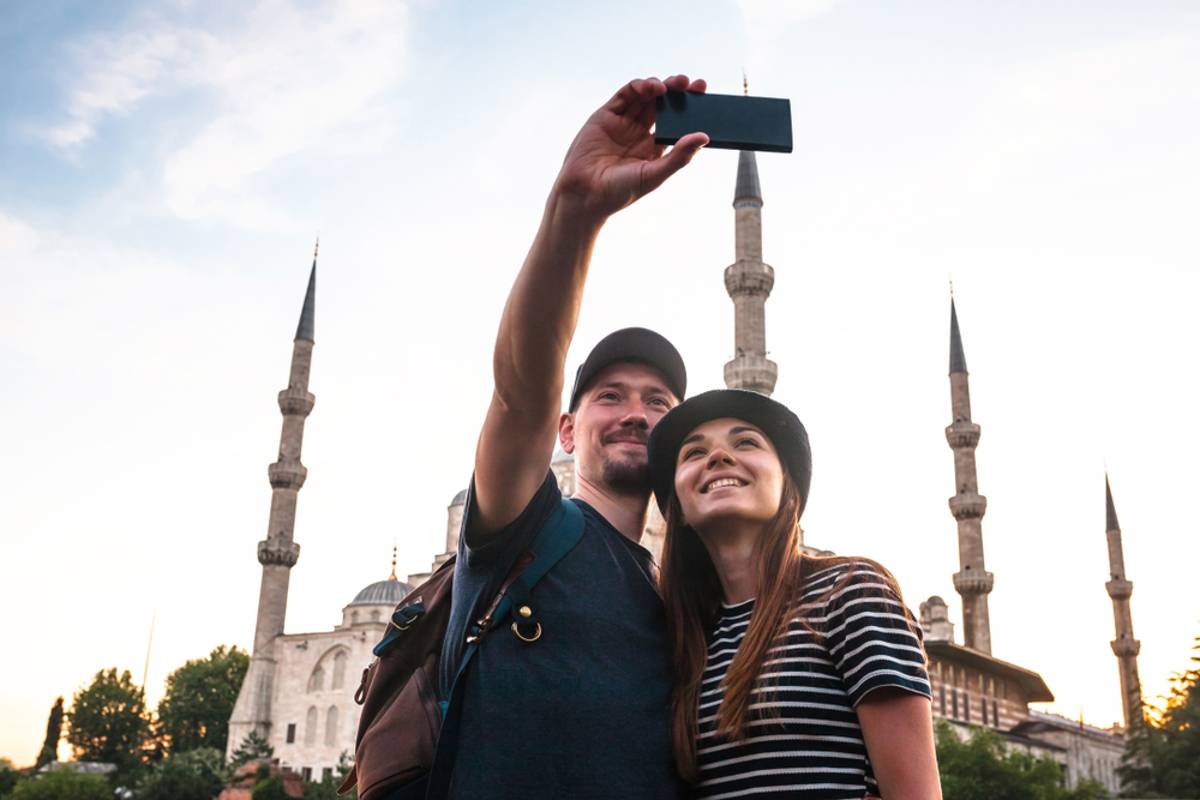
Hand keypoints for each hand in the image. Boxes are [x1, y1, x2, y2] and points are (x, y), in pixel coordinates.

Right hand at [553, 74, 708, 222]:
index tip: (704, 100)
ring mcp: (623, 122)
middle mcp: (639, 132)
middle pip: (663, 105)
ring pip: (646, 96)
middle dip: (680, 92)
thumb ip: (679, 157)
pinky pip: (626, 94)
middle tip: (695, 85)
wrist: (584, 195)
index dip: (690, 110)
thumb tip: (703, 137)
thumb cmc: (619, 192)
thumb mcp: (654, 175)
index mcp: (654, 148)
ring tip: (677, 84)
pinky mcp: (606, 115)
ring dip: (662, 86)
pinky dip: (640, 86)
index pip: (676, 122)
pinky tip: (653, 87)